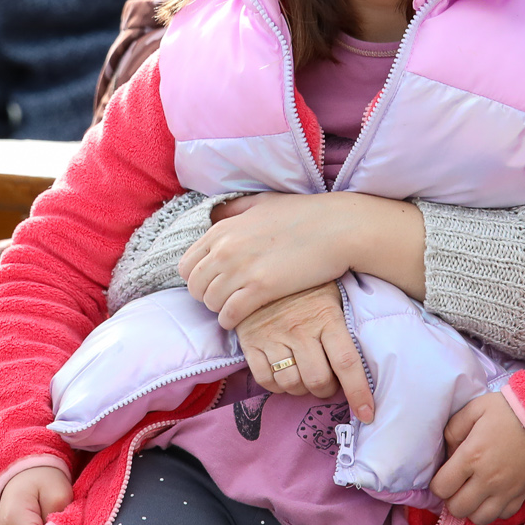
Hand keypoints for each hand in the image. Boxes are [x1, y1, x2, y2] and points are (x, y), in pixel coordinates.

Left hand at [183, 192, 425, 327]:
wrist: (338, 227)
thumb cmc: (304, 214)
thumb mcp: (262, 204)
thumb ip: (235, 210)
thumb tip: (216, 213)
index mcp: (223, 229)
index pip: (187, 264)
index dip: (197, 278)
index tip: (212, 283)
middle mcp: (225, 248)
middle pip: (194, 286)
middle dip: (206, 296)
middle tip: (224, 299)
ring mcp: (241, 269)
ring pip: (210, 303)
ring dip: (220, 309)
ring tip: (235, 309)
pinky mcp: (261, 288)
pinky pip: (229, 314)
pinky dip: (231, 320)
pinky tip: (241, 319)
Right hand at [233, 283, 375, 423]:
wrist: (262, 262)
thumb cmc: (307, 282)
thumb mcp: (333, 293)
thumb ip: (346, 322)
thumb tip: (375, 352)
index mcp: (326, 317)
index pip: (347, 363)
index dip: (358, 393)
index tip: (367, 413)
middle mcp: (300, 329)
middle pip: (317, 380)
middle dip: (326, 390)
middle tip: (328, 383)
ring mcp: (272, 336)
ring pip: (291, 383)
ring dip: (301, 389)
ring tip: (304, 376)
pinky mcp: (250, 341)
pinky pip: (265, 379)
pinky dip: (276, 386)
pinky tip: (283, 374)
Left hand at [430, 392, 524, 524]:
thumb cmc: (508, 411)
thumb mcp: (474, 409)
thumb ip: (453, 430)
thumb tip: (447, 453)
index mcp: (471, 457)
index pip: (441, 488)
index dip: (437, 484)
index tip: (444, 475)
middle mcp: (486, 480)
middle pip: (457, 509)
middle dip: (452, 499)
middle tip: (457, 485)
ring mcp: (506, 491)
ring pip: (479, 519)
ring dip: (472, 509)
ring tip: (473, 493)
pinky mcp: (522, 495)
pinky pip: (502, 516)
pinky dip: (494, 510)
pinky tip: (492, 495)